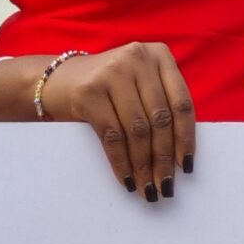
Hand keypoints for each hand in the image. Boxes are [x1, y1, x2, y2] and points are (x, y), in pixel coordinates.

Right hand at [42, 44, 195, 200]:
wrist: (56, 79)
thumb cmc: (109, 88)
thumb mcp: (139, 83)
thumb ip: (161, 103)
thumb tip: (180, 156)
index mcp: (159, 55)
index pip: (181, 102)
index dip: (186, 138)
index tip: (186, 166)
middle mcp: (138, 58)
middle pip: (160, 119)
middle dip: (164, 159)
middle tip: (166, 186)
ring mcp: (112, 72)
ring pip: (138, 130)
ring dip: (144, 165)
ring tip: (148, 188)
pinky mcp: (89, 92)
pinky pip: (113, 136)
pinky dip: (122, 163)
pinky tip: (127, 179)